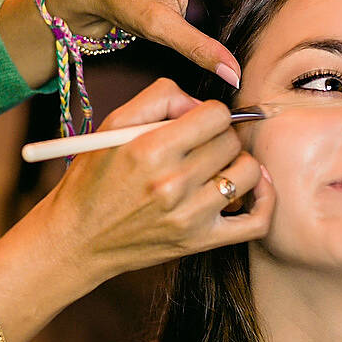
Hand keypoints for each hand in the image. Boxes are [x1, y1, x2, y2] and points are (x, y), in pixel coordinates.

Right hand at [42, 78, 275, 281]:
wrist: (77, 239)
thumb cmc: (93, 180)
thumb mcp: (112, 126)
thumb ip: (159, 99)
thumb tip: (199, 103)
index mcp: (150, 149)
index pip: (214, 115)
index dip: (209, 114)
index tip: (199, 123)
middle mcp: (172, 183)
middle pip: (231, 142)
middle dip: (220, 137)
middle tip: (203, 146)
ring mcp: (190, 216)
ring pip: (249, 173)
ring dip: (240, 164)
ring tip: (220, 167)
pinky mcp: (201, 242)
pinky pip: (256, 221)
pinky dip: (265, 201)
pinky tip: (254, 189)